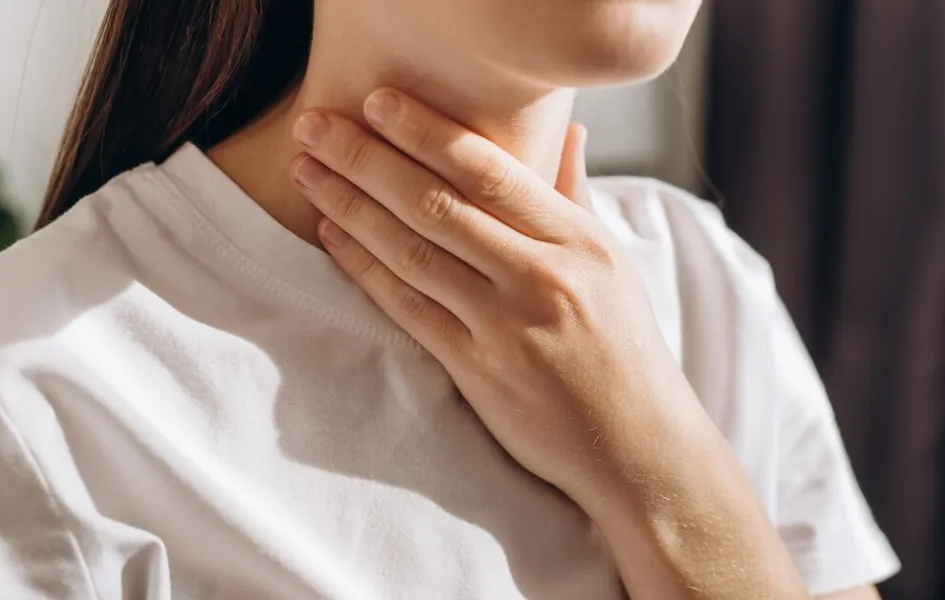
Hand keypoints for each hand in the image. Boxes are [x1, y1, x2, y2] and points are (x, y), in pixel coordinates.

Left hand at [288, 89, 705, 513]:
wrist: (636, 447)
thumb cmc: (626, 351)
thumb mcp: (613, 266)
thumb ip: (576, 197)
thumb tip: (568, 132)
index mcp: (579, 242)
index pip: (492, 172)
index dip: (427, 133)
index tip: (378, 102)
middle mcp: (542, 278)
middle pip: (438, 205)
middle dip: (367, 159)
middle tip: (316, 125)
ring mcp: (505, 327)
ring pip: (413, 253)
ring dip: (351, 207)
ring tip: (308, 171)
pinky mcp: (476, 371)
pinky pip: (407, 309)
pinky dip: (365, 269)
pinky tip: (333, 236)